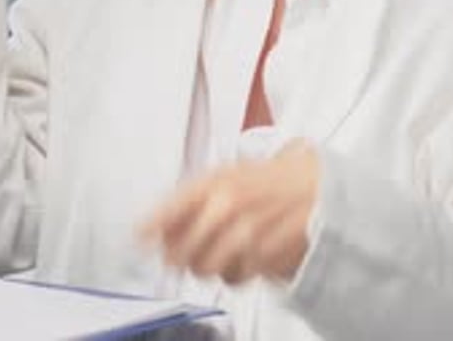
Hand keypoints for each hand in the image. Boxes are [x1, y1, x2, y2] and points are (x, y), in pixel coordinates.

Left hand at [140, 140, 318, 285]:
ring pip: (204, 269)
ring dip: (205, 265)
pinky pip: (233, 279)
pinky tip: (242, 255)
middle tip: (181, 251)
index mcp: (213, 183)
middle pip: (180, 252)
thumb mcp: (226, 173)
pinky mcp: (263, 259)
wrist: (314, 186)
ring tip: (218, 249)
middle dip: (177, 255)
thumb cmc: (269, 179)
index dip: (147, 229)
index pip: (166, 212)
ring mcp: (244, 236)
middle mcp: (225, 209)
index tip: (138, 238)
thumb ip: (189, 197)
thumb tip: (151, 226)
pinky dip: (233, 272)